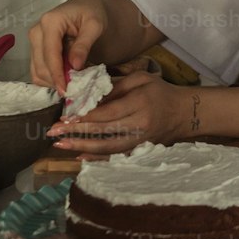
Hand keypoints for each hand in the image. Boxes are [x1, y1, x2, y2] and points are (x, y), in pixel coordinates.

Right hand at [29, 0, 109, 92]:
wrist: (85, 5)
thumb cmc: (92, 12)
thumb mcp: (95, 25)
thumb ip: (84, 44)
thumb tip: (75, 65)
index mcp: (50, 22)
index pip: (50, 54)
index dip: (57, 74)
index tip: (66, 90)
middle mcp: (37, 31)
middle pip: (41, 65)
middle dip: (56, 80)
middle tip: (75, 90)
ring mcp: (34, 41)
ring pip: (37, 70)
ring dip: (53, 81)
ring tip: (72, 84)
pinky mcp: (35, 49)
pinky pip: (38, 70)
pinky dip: (50, 78)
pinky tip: (65, 78)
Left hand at [46, 72, 193, 155]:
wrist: (185, 114)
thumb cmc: (161, 92)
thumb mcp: (141, 79)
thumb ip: (115, 86)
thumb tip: (89, 97)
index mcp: (140, 104)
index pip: (108, 113)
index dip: (85, 116)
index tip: (64, 117)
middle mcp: (140, 125)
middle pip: (104, 131)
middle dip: (76, 132)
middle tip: (53, 132)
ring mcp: (140, 141)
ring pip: (108, 148)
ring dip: (82, 147)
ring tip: (60, 145)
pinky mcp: (140, 151)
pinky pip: (115, 157)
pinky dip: (97, 158)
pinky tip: (79, 156)